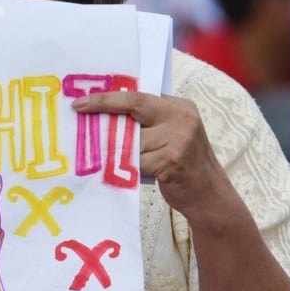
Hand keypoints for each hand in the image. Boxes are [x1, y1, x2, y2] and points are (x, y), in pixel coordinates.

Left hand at [71, 91, 232, 221]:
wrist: (209, 194)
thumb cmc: (185, 164)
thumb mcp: (173, 135)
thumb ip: (150, 123)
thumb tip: (106, 118)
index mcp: (180, 107)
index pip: (136, 97)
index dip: (106, 100)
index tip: (80, 104)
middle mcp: (182, 118)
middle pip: (131, 113)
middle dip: (104, 122)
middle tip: (82, 129)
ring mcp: (178, 139)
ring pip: (131, 142)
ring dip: (118, 153)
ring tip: (114, 161)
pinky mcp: (171, 161)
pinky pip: (137, 162)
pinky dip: (128, 169)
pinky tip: (130, 175)